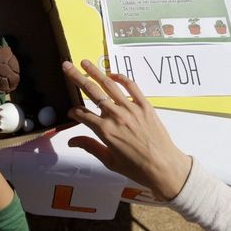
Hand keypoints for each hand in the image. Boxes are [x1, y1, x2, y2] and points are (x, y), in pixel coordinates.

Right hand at [63, 59, 192, 201]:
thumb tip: (71, 140)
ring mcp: (131, 108)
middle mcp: (115, 115)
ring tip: (84, 62)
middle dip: (76, 77)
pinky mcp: (144, 105)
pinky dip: (121, 78)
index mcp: (105, 130)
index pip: (83, 114)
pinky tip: (112, 74)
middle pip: (91, 92)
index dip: (74, 112)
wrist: (164, 167)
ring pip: (109, 85)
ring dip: (95, 72)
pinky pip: (131, 86)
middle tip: (66, 66)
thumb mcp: (109, 161)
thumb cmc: (136, 168)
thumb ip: (90, 147)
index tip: (71, 112)